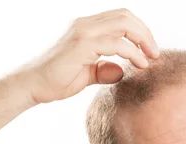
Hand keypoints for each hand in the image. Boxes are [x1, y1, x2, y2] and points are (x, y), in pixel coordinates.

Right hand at [19, 8, 158, 104]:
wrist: (31, 85)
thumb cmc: (54, 81)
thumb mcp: (85, 75)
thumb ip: (103, 70)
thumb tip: (122, 71)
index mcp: (85, 27)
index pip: (120, 18)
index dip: (139, 31)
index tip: (149, 51)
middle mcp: (84, 24)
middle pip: (126, 15)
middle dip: (145, 33)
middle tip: (155, 54)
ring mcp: (83, 32)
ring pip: (124, 23)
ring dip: (143, 40)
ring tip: (150, 58)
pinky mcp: (82, 44)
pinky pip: (117, 43)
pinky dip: (133, 52)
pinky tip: (139, 65)